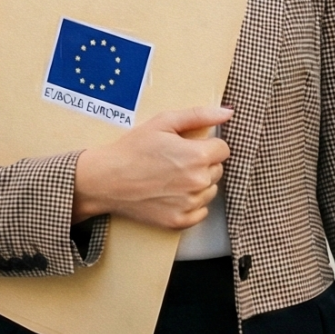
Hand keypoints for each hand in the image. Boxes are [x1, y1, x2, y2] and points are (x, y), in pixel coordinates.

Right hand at [71, 107, 231, 228]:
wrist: (106, 179)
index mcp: (197, 156)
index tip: (189, 146)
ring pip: (210, 190)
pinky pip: (201, 211)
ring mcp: (189, 204)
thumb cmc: (132, 149)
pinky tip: (171, 194)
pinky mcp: (179, 221)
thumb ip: (200, 115)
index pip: (223, 150)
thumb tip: (228, 112)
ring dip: (198, 184)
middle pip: (218, 170)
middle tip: (176, 161)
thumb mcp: (164, 122)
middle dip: (203, 164)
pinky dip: (190, 204)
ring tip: (171, 177)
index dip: (207, 145)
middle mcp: (198, 182)